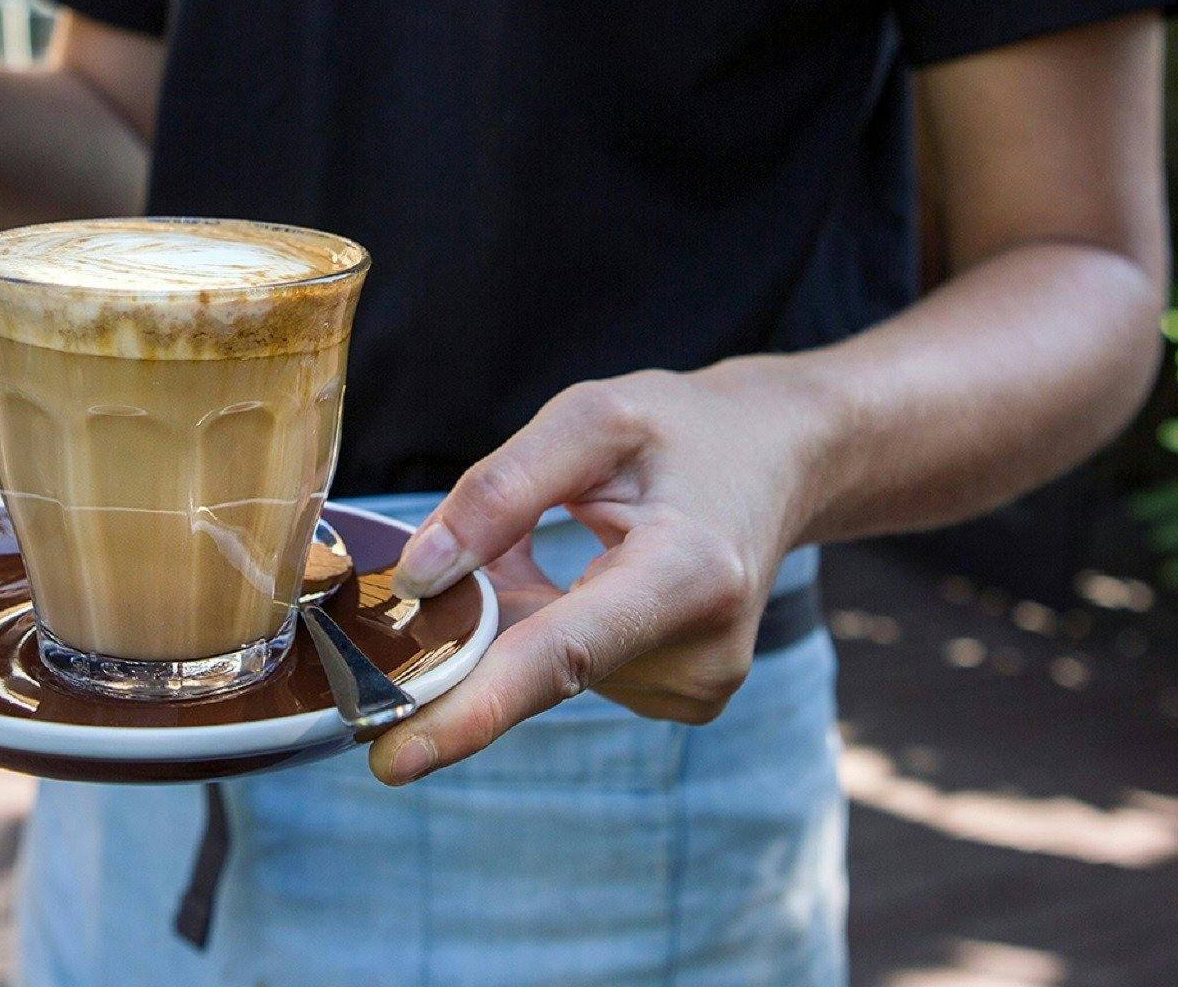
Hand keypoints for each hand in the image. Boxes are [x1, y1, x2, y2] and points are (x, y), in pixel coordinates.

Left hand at [369, 358, 844, 784]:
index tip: (397, 757)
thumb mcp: (591, 420)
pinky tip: (597, 571)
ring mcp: (698, 686)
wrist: (781, 458)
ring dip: (526, 612)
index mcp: (689, 571)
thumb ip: (499, 491)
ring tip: (589, 531)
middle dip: (479, 630)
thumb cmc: (682, 432)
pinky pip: (575, 671)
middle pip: (542, 666)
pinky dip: (555, 626)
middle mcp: (704, 650)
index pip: (564, 653)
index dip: (475, 707)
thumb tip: (417, 577)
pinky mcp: (685, 699)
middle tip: (483, 552)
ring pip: (550, 668)